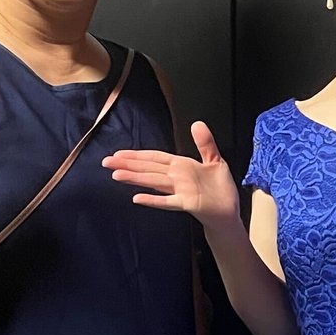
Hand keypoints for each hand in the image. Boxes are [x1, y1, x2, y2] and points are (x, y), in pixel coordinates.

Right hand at [105, 122, 240, 233]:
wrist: (229, 211)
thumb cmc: (220, 189)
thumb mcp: (214, 160)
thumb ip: (205, 143)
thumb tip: (197, 122)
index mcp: (180, 166)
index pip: (154, 158)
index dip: (136, 155)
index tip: (118, 153)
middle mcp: (177, 178)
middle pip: (148, 168)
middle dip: (128, 164)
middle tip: (106, 162)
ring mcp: (180, 191)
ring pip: (153, 182)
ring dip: (135, 178)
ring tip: (116, 175)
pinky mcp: (188, 203)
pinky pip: (168, 201)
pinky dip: (153, 200)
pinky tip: (137, 198)